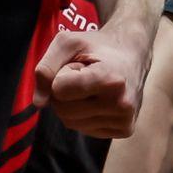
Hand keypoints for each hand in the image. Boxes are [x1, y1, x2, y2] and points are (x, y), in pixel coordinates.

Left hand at [36, 15, 151, 139]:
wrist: (133, 52)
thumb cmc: (98, 46)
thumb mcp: (68, 42)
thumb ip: (46, 68)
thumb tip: (39, 104)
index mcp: (111, 79)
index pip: (59, 90)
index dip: (64, 73)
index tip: (82, 64)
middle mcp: (121, 103)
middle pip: (63, 110)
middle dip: (65, 92)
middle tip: (85, 75)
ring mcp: (125, 119)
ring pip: (71, 122)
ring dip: (73, 104)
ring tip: (92, 87)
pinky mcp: (125, 129)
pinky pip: (84, 130)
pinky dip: (84, 115)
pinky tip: (100, 100)